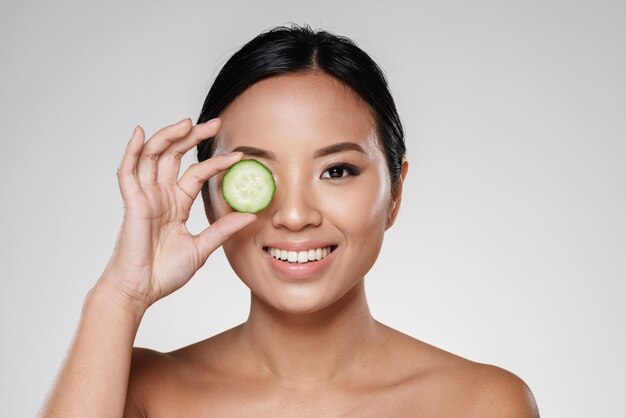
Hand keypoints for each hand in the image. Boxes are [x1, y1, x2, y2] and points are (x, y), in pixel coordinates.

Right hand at [97, 118, 255, 308]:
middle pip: (175, 155)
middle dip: (193, 137)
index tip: (238, 155)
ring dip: (169, 136)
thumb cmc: (165, 272)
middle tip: (215, 124)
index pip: (198, 173)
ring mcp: (145, 196)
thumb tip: (251, 216)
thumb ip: (223, 230)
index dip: (216, 162)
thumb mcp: (202, 247)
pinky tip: (138, 132)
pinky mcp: (132, 202)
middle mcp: (161, 195)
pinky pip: (128, 172)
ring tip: (188, 122)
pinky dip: (131, 150)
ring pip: (153, 155)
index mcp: (177, 203)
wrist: (142, 290)